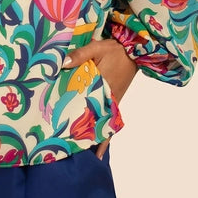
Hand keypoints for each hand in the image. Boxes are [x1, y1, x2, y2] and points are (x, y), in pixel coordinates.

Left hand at [63, 38, 138, 159]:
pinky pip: (110, 118)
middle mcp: (109, 98)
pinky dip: (105, 130)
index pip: (88, 108)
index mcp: (102, 86)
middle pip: (95, 119)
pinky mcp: (116, 99)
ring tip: (81, 149)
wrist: (135, 51)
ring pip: (103, 121)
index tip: (69, 137)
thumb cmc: (115, 50)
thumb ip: (80, 55)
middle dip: (84, 134)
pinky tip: (99, 144)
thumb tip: (62, 64)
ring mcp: (113, 100)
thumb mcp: (97, 48)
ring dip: (94, 134)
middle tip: (70, 148)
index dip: (79, 123)